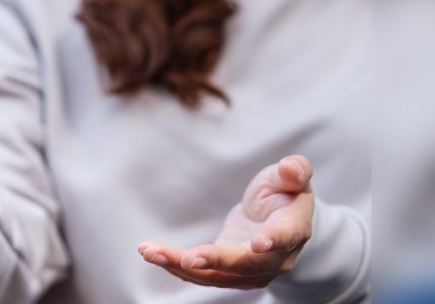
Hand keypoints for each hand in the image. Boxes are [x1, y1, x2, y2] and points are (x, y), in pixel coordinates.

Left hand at [138, 155, 313, 289]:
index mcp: (293, 228)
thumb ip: (294, 170)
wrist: (278, 219)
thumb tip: (291, 169)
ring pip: (217, 275)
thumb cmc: (284, 192)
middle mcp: (274, 258)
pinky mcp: (226, 271)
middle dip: (216, 262)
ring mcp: (250, 270)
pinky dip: (174, 265)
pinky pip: (201, 273)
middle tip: (189, 259)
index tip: (258, 244)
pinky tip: (150, 253)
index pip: (285, 236)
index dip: (273, 240)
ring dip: (181, 266)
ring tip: (150, 252)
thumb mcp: (290, 176)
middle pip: (245, 264)